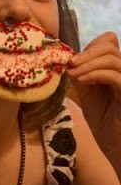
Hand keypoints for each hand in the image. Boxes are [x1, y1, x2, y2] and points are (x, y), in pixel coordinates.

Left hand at [68, 31, 120, 168]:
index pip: (109, 40)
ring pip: (112, 57)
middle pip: (109, 46)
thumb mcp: (87, 90)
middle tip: (70, 65)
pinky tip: (82, 80)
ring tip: (73, 74)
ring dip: (87, 63)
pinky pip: (114, 75)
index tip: (73, 59)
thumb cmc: (103, 118)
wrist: (115, 143)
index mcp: (117, 67)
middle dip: (86, 53)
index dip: (90, 45)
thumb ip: (81, 71)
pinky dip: (94, 74)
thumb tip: (68, 56)